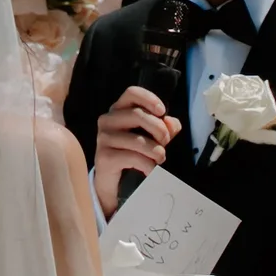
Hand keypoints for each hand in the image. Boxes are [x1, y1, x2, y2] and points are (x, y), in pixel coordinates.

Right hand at [91, 82, 180, 212]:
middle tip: (166, 142)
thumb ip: (164, 127)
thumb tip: (172, 123)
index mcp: (118, 110)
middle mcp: (107, 120)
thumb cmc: (134, 154)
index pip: (132, 93)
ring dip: (156, 151)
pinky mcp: (104, 157)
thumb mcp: (152, 137)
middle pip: (138, 114)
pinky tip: (151, 171)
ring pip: (138, 140)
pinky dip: (148, 166)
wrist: (114, 182)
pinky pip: (133, 158)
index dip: (149, 99)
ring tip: (160, 158)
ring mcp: (103, 138)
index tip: (162, 112)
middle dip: (159, 129)